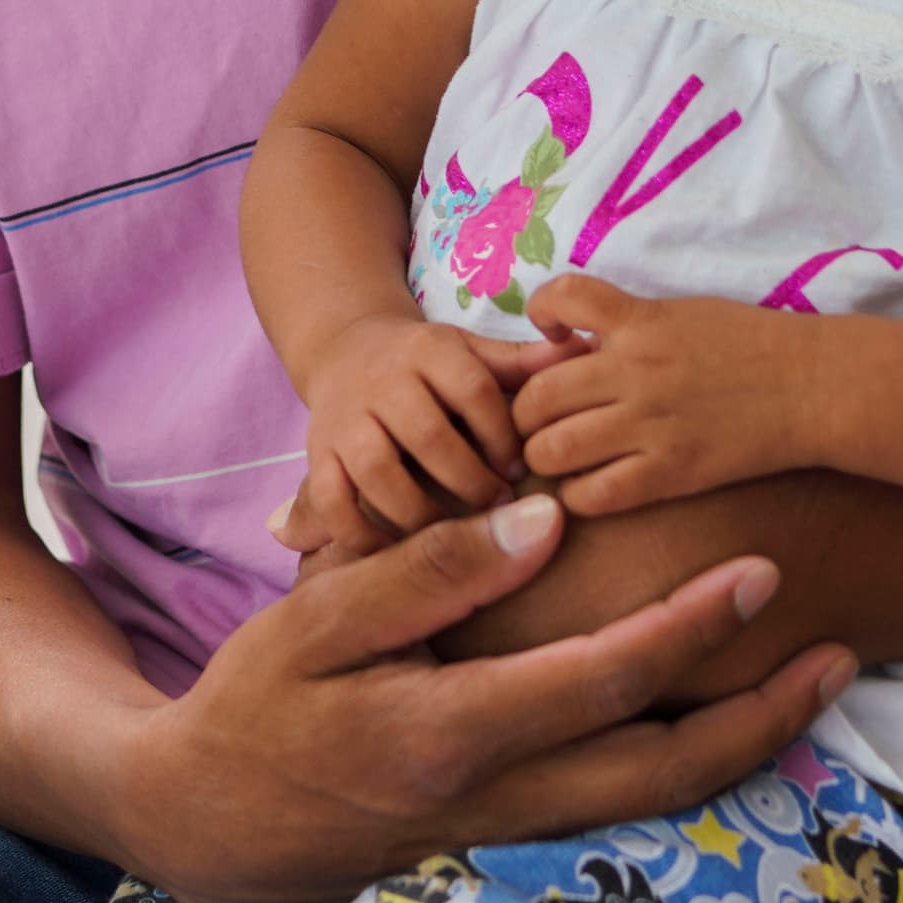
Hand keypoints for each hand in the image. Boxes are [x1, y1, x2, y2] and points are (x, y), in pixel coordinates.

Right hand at [117, 492, 855, 902]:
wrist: (209, 821)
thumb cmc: (254, 703)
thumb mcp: (317, 619)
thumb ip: (431, 569)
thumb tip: (541, 517)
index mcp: (452, 731)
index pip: (602, 681)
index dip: (690, 627)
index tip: (759, 570)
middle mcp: (497, 794)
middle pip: (663, 770)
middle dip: (762, 715)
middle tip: (839, 652)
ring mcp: (505, 827)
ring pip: (651, 798)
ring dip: (739, 745)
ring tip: (810, 680)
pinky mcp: (503, 833)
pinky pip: (616, 801)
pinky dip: (681, 760)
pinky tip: (719, 714)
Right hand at [281, 316, 572, 554]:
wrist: (348, 351)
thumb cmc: (429, 364)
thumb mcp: (472, 352)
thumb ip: (522, 363)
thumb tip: (585, 350)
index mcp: (430, 351)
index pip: (473, 389)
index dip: (502, 434)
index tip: (522, 467)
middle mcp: (383, 381)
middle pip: (428, 435)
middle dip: (470, 481)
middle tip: (498, 510)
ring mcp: (345, 419)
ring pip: (378, 469)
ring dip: (420, 511)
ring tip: (452, 535)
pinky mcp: (318, 454)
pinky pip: (330, 499)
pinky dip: (359, 532)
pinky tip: (394, 551)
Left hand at [512, 274, 815, 515]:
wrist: (814, 385)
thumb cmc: (754, 343)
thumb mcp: (685, 312)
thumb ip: (629, 326)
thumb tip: (573, 346)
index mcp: (641, 320)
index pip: (560, 298)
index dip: (540, 315)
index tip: (551, 336)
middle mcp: (635, 370)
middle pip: (536, 395)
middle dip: (527, 411)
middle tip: (540, 420)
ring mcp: (651, 424)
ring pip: (552, 449)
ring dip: (544, 456)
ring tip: (559, 457)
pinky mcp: (670, 473)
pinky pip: (593, 495)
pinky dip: (577, 495)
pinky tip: (589, 488)